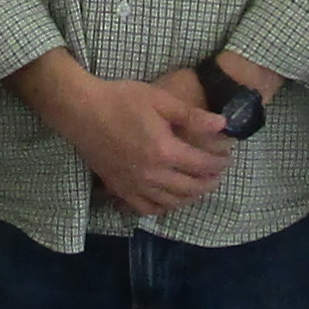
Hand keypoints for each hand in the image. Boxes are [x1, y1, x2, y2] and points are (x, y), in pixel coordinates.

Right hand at [60, 72, 233, 224]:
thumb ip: (192, 116)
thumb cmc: (121, 99)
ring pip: (170, 202)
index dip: (219, 163)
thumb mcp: (160, 100)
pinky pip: (145, 208)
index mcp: (165, 151)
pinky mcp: (120, 188)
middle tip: (217, 174)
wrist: (81, 110)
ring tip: (198, 188)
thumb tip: (223, 125)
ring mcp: (134, 185)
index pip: (202, 165)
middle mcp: (152, 174)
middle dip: (209, 182)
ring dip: (190, 197)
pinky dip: (162, 208)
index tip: (227, 158)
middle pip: (190, 188)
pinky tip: (169, 200)